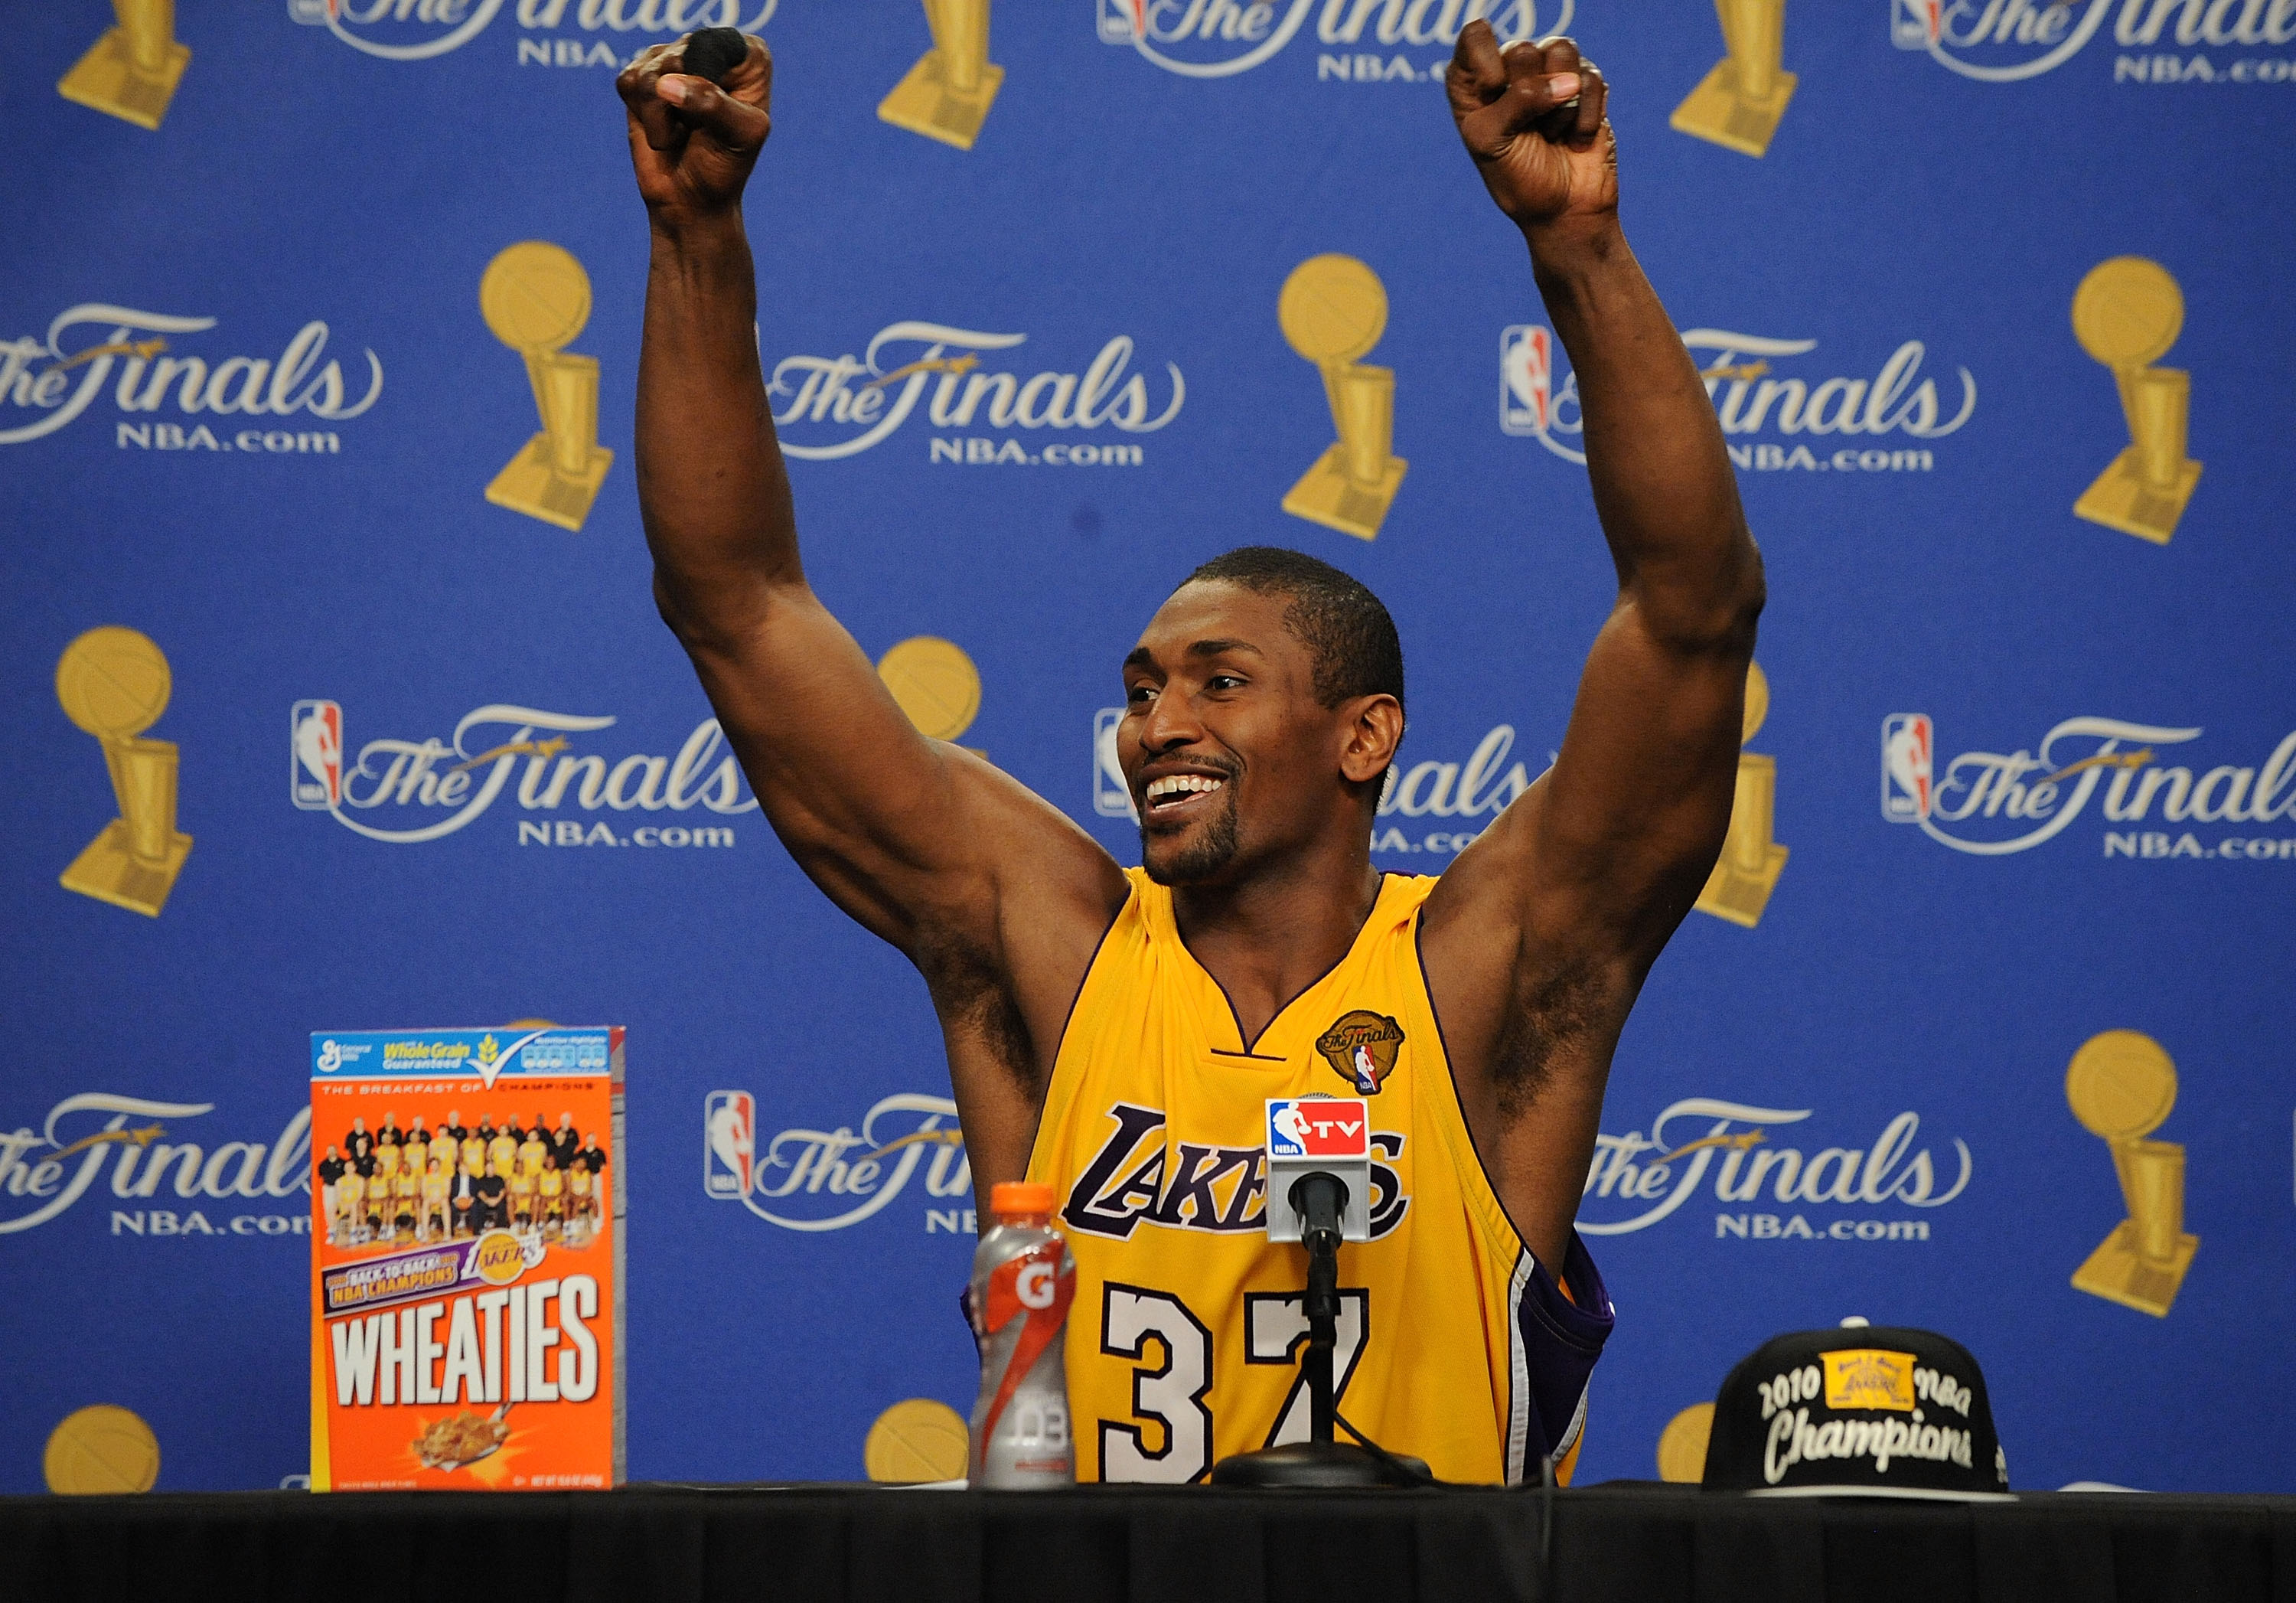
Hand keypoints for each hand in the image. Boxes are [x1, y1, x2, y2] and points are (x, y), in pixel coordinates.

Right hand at [617, 32, 772, 221]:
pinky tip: (660, 127)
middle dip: (682, 105)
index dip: (710, 80)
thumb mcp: (737, 137)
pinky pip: (627, 82)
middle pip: (678, 56)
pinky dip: (642, 115)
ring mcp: (671, 59)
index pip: (719, 45)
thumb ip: (712, 104)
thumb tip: (665, 84)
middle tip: (698, 130)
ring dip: (660, 118)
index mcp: (748, 57)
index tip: (721, 110)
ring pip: (648, 74)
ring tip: (680, 134)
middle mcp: (709, 49)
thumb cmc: (723, 169)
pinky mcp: (639, 76)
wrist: (691, 202)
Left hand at [1445, 25, 1614, 235]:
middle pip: (1521, 48)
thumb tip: (1568, 81)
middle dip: (1527, 96)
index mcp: (1473, 82)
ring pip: (1560, 50)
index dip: (1488, 62)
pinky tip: (1575, 139)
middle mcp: (1510, 70)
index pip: (1476, 35)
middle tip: (1527, 130)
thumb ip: (1517, 100)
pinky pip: (1590, 78)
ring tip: (1551, 132)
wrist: (1564, 212)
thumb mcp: (1493, 142)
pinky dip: (1583, 117)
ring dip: (1557, 104)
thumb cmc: (1517, 179)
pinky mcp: (1585, 84)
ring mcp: (1550, 74)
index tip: (1492, 92)